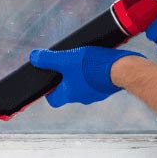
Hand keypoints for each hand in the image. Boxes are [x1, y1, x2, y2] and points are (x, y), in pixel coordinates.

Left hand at [28, 46, 144, 106]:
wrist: (123, 70)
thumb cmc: (93, 67)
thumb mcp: (66, 59)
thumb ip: (49, 59)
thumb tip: (33, 58)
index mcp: (70, 94)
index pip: (53, 99)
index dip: (49, 90)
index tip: (48, 80)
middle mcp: (82, 97)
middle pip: (69, 90)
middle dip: (66, 78)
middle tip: (66, 64)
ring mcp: (96, 93)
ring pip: (83, 85)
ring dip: (81, 74)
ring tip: (83, 60)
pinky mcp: (107, 87)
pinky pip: (96, 81)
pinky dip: (95, 73)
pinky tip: (97, 61)